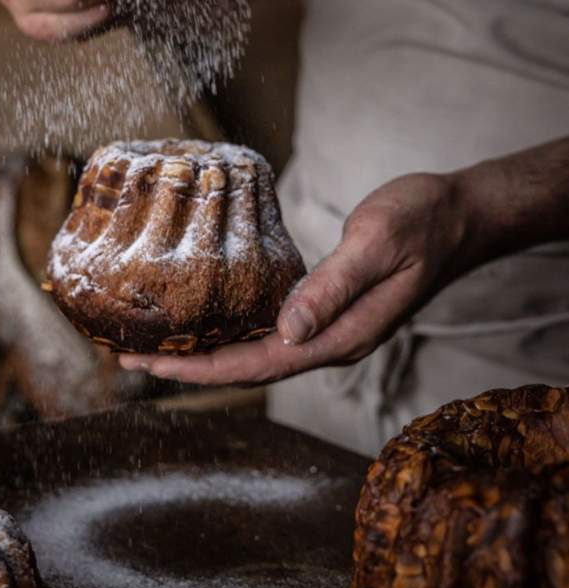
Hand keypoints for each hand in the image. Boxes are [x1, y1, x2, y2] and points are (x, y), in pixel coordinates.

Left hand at [119, 171, 474, 386]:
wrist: (460, 215)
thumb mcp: (376, 244)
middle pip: (247, 367)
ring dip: (205, 352)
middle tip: (127, 359)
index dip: (199, 371)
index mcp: (339, 336)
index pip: (256, 367)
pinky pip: (270, 329)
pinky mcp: (328, 308)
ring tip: (153, 346)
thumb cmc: (422, 222)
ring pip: (255, 351)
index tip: (148, 368)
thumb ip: (333, 287)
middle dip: (187, 367)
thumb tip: (286, 331)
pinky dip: (232, 328)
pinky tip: (207, 317)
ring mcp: (330, 328)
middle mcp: (330, 341)